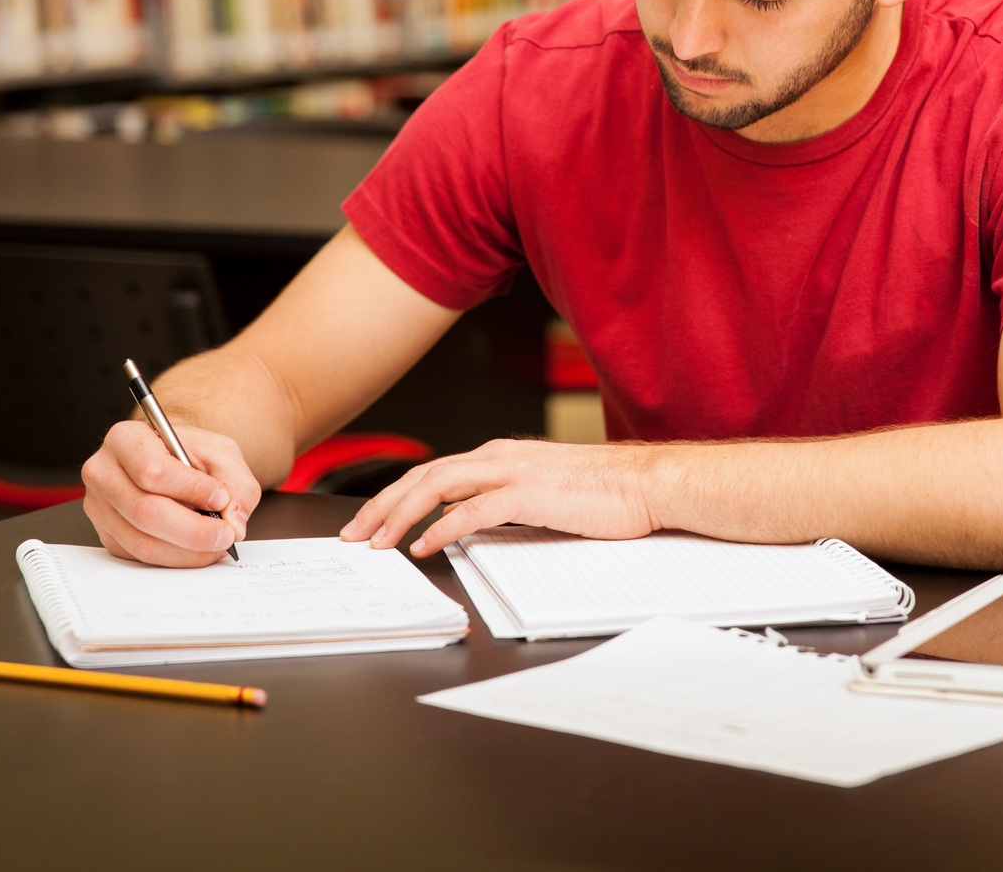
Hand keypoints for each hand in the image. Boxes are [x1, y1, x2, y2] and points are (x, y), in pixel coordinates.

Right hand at [81, 420, 260, 566]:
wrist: (171, 460)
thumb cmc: (190, 453)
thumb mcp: (221, 453)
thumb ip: (236, 483)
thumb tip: (234, 523)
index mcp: (125, 439)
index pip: (152, 471)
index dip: (190, 489)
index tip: (222, 498)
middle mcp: (103, 474)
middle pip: (145, 512)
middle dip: (193, 530)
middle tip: (226, 534)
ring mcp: (100, 509)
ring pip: (143, 542)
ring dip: (187, 551)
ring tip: (216, 542)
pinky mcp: (108, 535)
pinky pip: (141, 557)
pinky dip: (176, 558)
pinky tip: (196, 549)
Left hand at [339, 439, 665, 556]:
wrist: (648, 483)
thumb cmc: (604, 492)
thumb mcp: (543, 493)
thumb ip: (505, 502)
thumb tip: (469, 526)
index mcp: (501, 456)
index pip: (433, 473)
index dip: (395, 496)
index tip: (371, 521)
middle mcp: (499, 457)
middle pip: (423, 476)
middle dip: (382, 505)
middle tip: (354, 534)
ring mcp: (512, 473)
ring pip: (437, 487)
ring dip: (400, 515)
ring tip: (377, 541)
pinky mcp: (529, 494)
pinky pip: (471, 511)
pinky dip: (441, 527)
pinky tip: (424, 545)